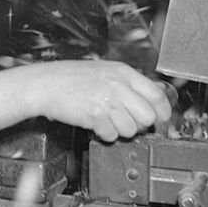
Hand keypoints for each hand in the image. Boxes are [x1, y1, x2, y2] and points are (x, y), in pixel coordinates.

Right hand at [26, 59, 172, 141]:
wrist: (44, 84)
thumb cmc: (70, 77)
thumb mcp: (103, 71)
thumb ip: (126, 83)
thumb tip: (147, 101)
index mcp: (123, 72)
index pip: (157, 95)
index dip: (163, 112)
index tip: (161, 120)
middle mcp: (118, 85)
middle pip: (148, 116)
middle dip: (140, 124)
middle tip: (127, 122)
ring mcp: (107, 100)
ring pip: (131, 129)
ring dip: (120, 130)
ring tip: (107, 121)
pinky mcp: (95, 116)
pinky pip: (111, 135)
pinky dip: (104, 134)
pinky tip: (96, 124)